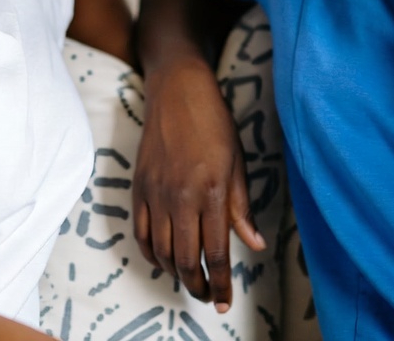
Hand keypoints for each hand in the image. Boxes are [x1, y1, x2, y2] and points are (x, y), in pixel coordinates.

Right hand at [132, 59, 265, 310]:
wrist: (178, 90)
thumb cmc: (214, 122)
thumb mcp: (237, 162)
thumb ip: (241, 208)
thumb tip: (254, 244)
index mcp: (212, 191)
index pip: (216, 253)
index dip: (221, 284)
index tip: (224, 302)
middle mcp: (181, 196)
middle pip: (186, 260)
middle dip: (199, 286)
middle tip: (208, 295)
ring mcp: (156, 192)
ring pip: (162, 251)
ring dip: (175, 273)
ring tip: (189, 278)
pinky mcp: (139, 187)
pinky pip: (141, 233)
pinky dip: (151, 254)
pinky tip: (162, 259)